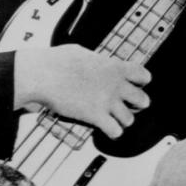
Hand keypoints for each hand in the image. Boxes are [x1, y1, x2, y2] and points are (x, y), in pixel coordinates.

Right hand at [14, 45, 151, 138]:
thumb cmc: (57, 61)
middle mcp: (116, 85)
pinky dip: (112, 132)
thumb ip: (99, 61)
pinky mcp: (96, 116)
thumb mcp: (84, 53)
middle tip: (126, 105)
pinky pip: (116, 131)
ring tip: (113, 118)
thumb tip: (100, 63)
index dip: (140, 83)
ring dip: (122, 120)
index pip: (144, 76)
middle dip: (136, 104)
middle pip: (143, 101)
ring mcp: (107, 102)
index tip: (134, 85)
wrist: (41, 74)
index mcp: (115, 67)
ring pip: (130, 119)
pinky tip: (105, 128)